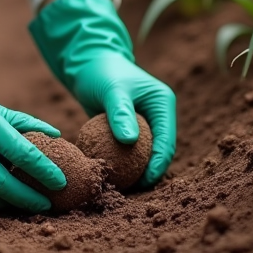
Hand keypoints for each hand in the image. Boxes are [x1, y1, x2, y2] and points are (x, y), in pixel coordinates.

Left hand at [29, 0, 176, 186]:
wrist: (86, 61)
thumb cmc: (100, 71)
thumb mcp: (111, 90)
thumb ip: (120, 113)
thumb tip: (130, 141)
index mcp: (163, 103)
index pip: (166, 141)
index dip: (157, 165)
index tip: (143, 182)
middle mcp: (158, 114)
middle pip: (158, 151)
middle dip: (148, 172)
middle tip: (131, 191)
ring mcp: (144, 121)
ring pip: (143, 153)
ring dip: (134, 170)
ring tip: (121, 188)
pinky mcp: (129, 127)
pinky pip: (128, 150)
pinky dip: (121, 161)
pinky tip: (109, 175)